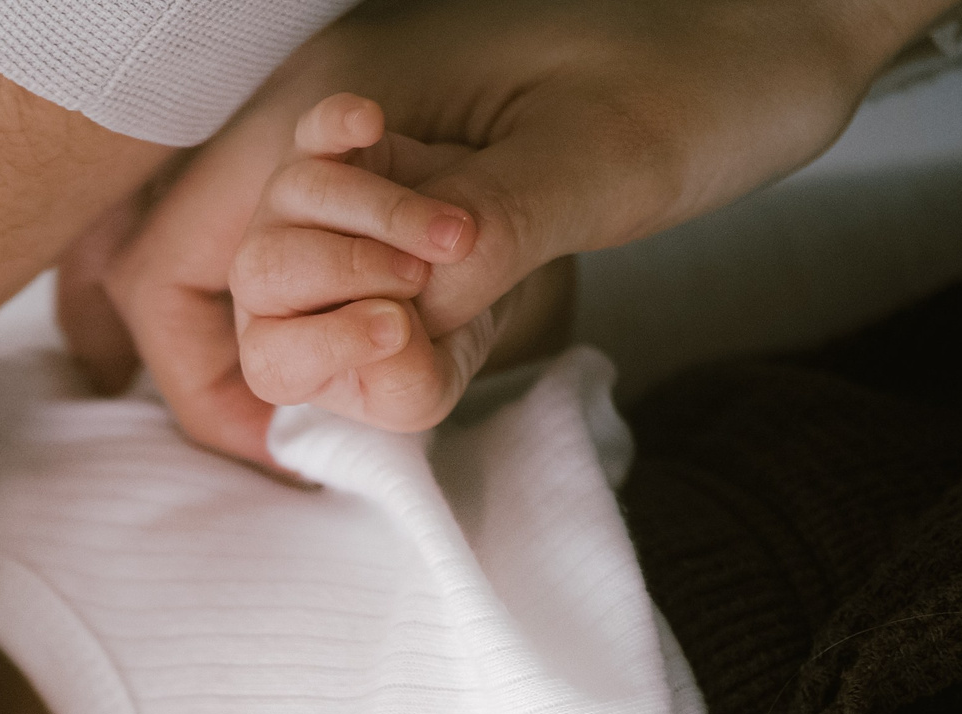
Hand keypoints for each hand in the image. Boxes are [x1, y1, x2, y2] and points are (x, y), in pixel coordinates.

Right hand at [60, 0, 946, 463]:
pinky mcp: (432, 214)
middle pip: (225, 295)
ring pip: (296, 312)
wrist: (787, 26)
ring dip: (354, 360)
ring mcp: (381, 182)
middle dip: (299, 352)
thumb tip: (397, 335)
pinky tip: (464, 344)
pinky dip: (404, 353)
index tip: (286, 425)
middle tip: (408, 354)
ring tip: (443, 351)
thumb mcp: (594, 159)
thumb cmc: (701, 67)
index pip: (174, 262)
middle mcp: (332, 143)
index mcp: (335, 99)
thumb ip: (481, 247)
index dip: (199, 365)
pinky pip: (370, 310)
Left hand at [228, 95, 572, 432]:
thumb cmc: (454, 321)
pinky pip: (315, 128)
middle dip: (352, 270)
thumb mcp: (446, 375)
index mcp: (290, 356)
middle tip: (424, 273)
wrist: (489, 246)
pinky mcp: (324, 149)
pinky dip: (339, 124)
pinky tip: (372, 122)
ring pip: (300, 196)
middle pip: (262, 271)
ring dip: (385, 213)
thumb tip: (390, 331)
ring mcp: (288, 210)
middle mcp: (271, 285)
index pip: (269, 361)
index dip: (328, 341)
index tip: (400, 326)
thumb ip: (414, 376)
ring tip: (457, 234)